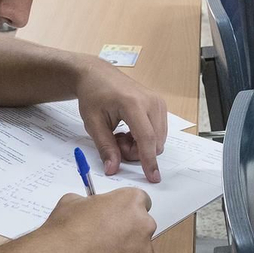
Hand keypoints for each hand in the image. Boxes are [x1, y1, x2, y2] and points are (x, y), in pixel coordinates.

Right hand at [36, 190, 155, 252]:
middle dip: (128, 229)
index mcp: (131, 200)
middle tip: (106, 235)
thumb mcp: (73, 201)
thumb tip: (92, 209)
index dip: (125, 208)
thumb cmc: (66, 228)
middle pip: (142, 224)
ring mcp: (143, 250)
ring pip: (139, 247)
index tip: (115, 215)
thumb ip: (92, 203)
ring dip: (126, 249)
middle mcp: (144, 223)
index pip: (140, 201)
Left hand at [76, 61, 167, 180]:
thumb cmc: (93, 95)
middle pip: (154, 142)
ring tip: (121, 135)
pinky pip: (158, 132)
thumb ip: (105, 147)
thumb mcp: (93, 124)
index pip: (146, 138)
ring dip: (140, 145)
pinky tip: (129, 130)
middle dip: (136, 151)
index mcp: (133, 103)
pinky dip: (144, 138)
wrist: (98, 75)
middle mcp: (151, 101)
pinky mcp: (160, 105)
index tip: (153, 177)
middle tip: (116, 142)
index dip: (149, 160)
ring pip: (158, 139)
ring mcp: (158, 102)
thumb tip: (112, 169)